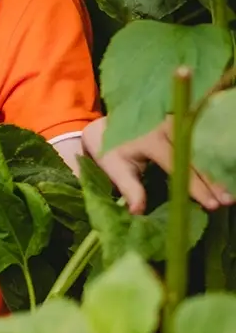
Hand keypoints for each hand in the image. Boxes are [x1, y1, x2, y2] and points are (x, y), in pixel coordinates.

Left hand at [79, 114, 231, 215]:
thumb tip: (138, 211)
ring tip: (231, 191)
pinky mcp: (184, 121)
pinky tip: (226, 173)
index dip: (195, 185)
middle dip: (214, 179)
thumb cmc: (113, 149)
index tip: (211, 204)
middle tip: (229, 200)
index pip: (177, 163)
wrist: (110, 124)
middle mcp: (167, 125)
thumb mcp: (114, 167)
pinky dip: (215, 156)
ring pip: (203, 146)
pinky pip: (203, 139)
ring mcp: (179, 121)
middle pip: (196, 154)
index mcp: (150, 137)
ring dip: (218, 168)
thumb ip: (128, 188)